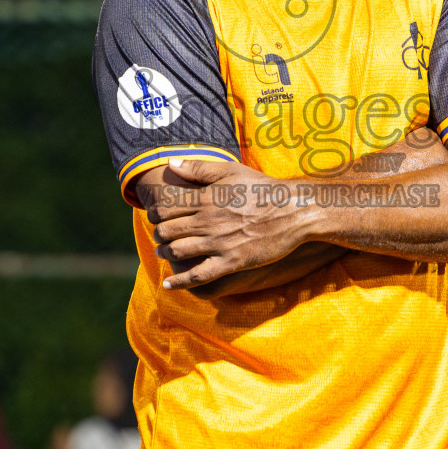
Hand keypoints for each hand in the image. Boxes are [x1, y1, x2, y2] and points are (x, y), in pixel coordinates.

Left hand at [148, 158, 311, 289]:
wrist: (292, 211)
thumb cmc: (262, 188)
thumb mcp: (231, 170)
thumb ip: (199, 168)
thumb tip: (171, 163)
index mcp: (206, 198)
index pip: (166, 208)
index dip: (155, 213)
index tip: (154, 216)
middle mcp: (208, 221)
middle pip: (168, 231)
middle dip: (158, 234)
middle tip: (159, 235)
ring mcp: (219, 243)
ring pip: (178, 252)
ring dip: (165, 253)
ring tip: (163, 252)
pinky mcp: (231, 262)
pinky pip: (198, 275)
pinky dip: (180, 282)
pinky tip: (168, 285)